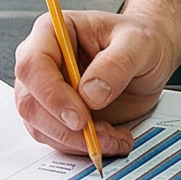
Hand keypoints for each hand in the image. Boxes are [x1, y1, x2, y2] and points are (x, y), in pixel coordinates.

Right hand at [12, 10, 178, 156]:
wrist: (149, 59)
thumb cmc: (140, 41)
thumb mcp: (139, 43)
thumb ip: (116, 63)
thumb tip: (90, 93)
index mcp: (52, 32)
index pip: (33, 65)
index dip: (51, 95)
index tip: (80, 117)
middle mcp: (43, 62)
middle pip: (30, 102)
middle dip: (65, 128)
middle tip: (101, 136)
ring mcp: (46, 91)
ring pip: (40, 127)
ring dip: (77, 141)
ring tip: (114, 136)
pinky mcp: (57, 115)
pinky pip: (57, 139)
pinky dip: (83, 147)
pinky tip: (111, 138)